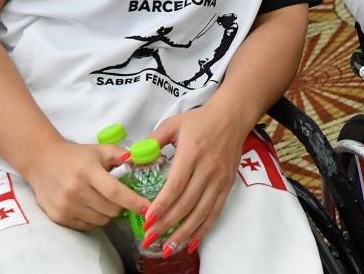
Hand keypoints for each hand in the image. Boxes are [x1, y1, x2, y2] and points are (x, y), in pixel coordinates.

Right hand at [20, 140, 145, 230]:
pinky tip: (90, 205)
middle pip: (110, 209)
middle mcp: (75, 190)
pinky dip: (94, 219)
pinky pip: (87, 226)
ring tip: (102, 200)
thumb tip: (142, 160)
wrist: (43, 162)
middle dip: (121, 206)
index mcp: (88, 171)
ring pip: (100, 220)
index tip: (147, 208)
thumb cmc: (77, 156)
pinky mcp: (58, 217)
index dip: (133, 201)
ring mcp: (66, 205)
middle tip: (119, 197)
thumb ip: (122, 155)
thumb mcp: (100, 150)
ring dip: (108, 213)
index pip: (115, 191)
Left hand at [142, 104, 251, 253]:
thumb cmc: (200, 120)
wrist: (232, 117)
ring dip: (184, 232)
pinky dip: (204, 229)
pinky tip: (191, 242)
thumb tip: (131, 158)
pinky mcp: (227, 185)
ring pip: (202, 211)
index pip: (176, 184)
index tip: (147, 219)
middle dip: (167, 223)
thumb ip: (153, 141)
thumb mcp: (173, 125)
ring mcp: (220, 178)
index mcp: (192, 152)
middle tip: (150, 238)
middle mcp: (208, 168)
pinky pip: (216, 212)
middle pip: (187, 202)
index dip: (162, 204)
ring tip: (168, 247)